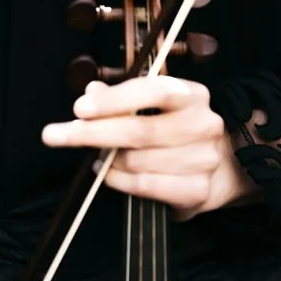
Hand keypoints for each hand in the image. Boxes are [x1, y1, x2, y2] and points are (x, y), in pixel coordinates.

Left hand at [41, 75, 260, 220]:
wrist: (225, 164)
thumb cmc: (178, 128)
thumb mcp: (156, 105)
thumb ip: (122, 97)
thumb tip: (91, 93)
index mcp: (191, 95)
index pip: (151, 91)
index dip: (113, 99)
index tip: (79, 108)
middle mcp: (202, 124)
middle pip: (138, 130)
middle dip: (91, 133)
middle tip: (55, 135)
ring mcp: (203, 159)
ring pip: (137, 161)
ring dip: (106, 160)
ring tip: (92, 157)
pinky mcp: (198, 190)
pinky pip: (146, 187)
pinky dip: (119, 181)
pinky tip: (107, 174)